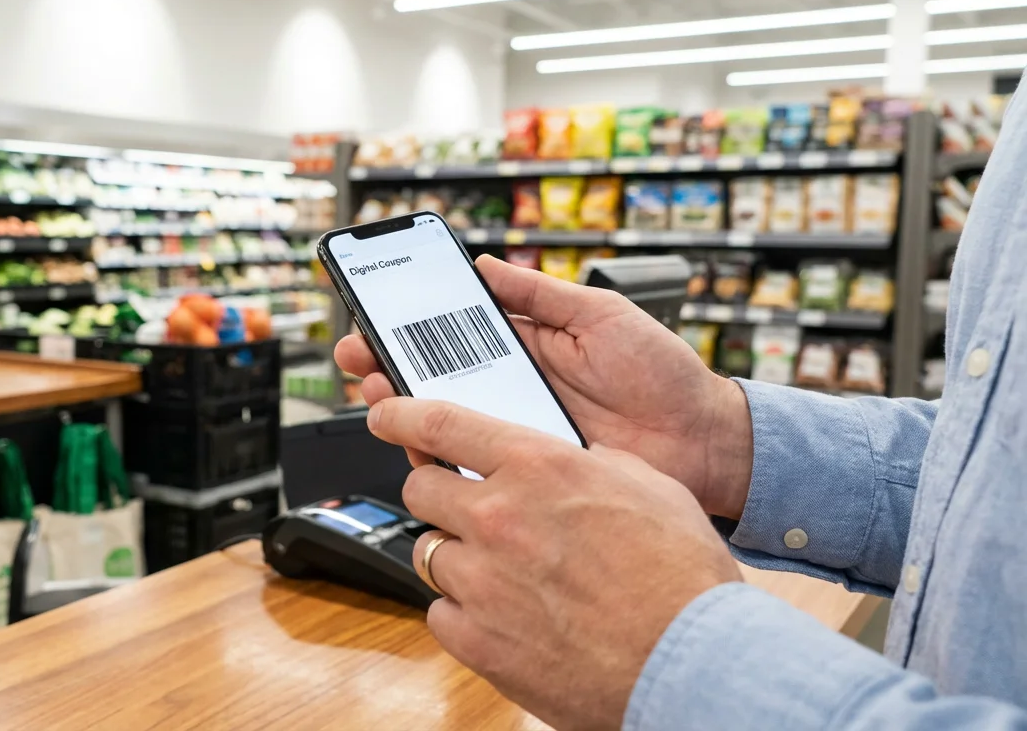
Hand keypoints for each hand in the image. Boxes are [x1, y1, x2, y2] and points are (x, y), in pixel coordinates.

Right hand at [335, 255, 752, 518]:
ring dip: (405, 407)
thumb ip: (539, 293)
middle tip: (358, 356)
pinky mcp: (527, 472)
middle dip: (388, 365)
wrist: (705, 440)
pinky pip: (474, 465)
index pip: (452, 333)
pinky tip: (420, 441)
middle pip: (434, 378)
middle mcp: (513, 389)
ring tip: (380, 392)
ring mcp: (517, 432)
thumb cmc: (663, 373)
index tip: (372, 314)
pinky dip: (442, 455)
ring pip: (445, 422)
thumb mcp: (600, 314)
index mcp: (525, 346)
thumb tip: (481, 262)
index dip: (409, 325)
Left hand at [368, 397, 741, 729]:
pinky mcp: (475, 639)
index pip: (441, 424)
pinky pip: (440, 612)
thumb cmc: (682, 578)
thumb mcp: (649, 487)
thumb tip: (572, 461)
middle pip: (420, 488)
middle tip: (466, 510)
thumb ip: (591, 464)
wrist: (693, 664)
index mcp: (539, 468)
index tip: (384, 413)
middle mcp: (498, 518)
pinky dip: (464, 612)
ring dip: (456, 556)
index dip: (401, 414)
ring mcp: (481, 581)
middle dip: (438, 495)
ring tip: (501, 572)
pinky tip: (505, 616)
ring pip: (427, 552)